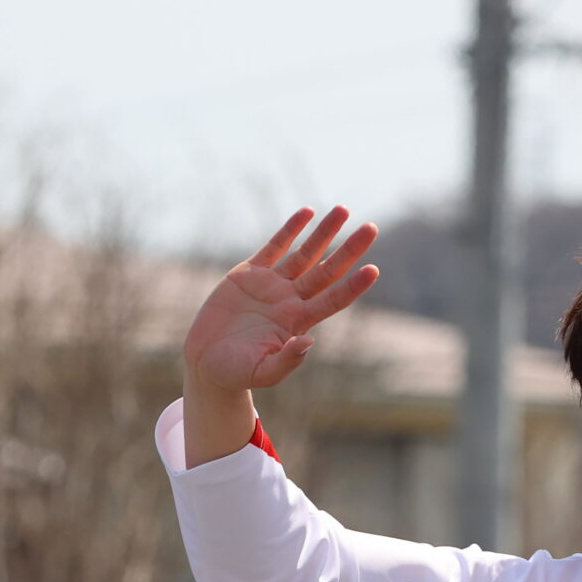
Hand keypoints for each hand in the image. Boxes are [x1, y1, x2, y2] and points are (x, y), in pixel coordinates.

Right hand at [182, 206, 379, 395]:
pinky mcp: (250, 273)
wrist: (208, 360)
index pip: (333, 299)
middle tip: (372, 228)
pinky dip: (290, 229)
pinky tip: (307, 213)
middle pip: (327, 270)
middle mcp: (291, 299)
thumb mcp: (264, 372)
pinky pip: (274, 246)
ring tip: (343, 210)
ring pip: (305, 253)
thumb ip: (287, 361)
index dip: (353, 285)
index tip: (373, 270)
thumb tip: (309, 343)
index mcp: (299, 322)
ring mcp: (273, 284)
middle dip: (349, 250)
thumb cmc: (238, 372)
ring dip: (325, 232)